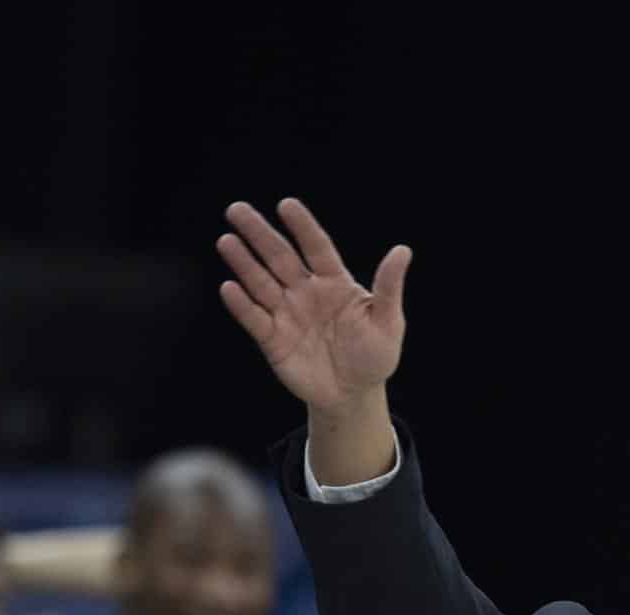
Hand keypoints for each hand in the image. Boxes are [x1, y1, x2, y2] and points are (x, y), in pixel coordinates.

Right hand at [216, 199, 410, 416]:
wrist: (354, 395)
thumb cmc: (375, 355)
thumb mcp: (388, 322)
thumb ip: (389, 287)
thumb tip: (403, 250)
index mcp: (334, 283)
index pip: (316, 248)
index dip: (303, 227)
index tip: (286, 205)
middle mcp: (306, 293)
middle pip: (280, 257)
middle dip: (259, 234)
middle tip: (236, 209)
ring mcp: (287, 314)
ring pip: (261, 282)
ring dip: (244, 263)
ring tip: (227, 241)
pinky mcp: (273, 339)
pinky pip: (254, 318)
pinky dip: (241, 304)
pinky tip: (230, 287)